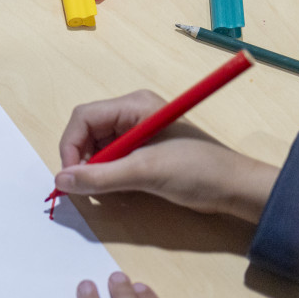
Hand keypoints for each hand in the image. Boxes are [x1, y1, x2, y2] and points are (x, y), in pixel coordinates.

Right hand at [56, 90, 278, 222]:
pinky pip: (111, 161)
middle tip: (86, 189)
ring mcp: (137, 133)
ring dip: (95, 172)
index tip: (71, 177)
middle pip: (87, 133)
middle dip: (82, 161)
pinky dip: (108, 177)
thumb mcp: (145, 173)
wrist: (237, 189)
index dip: (71, 146)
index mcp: (134, 106)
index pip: (84, 118)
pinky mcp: (143, 151)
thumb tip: (62, 181)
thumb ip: (100, 177)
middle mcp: (132, 114)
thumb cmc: (198, 172)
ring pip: (96, 149)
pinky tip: (119, 190)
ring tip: (107, 191)